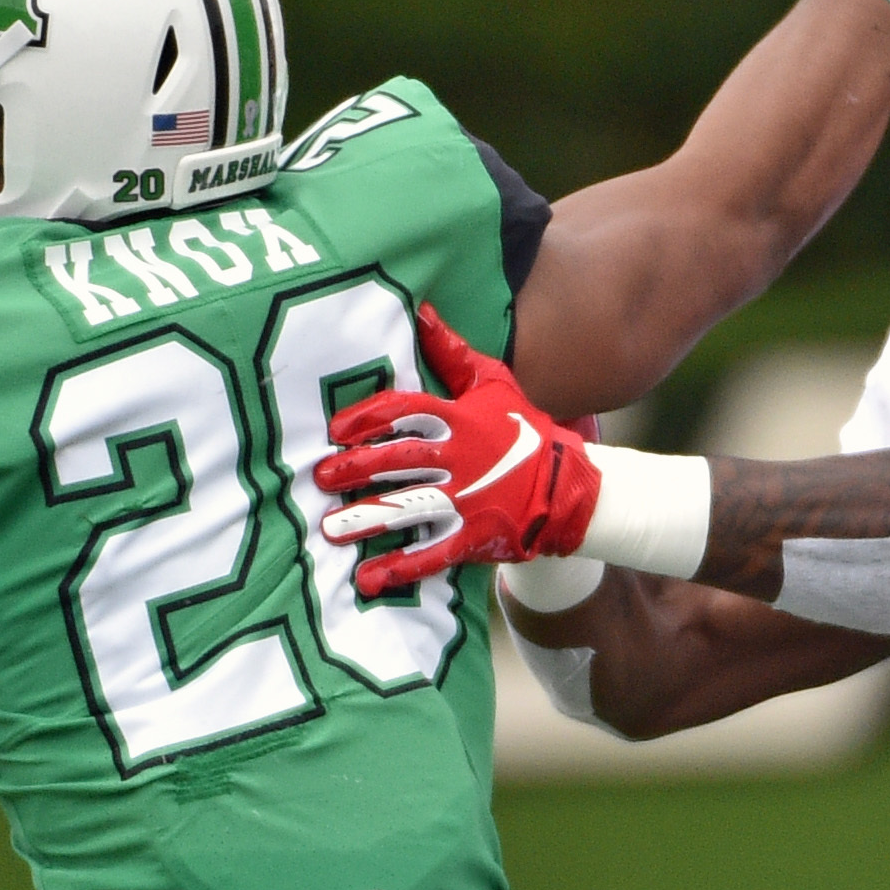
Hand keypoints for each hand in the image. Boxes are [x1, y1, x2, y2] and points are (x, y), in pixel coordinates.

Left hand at [314, 304, 604, 599]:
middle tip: (321, 478)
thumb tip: (423, 311)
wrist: (567, 485)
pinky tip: (367, 578)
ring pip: (409, 509)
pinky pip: (432, 553)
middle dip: (356, 470)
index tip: (336, 430)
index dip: (368, 419)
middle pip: (398, 461)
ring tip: (331, 529)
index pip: (406, 413)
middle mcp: (459, 460)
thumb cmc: (523, 430)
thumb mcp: (494, 383)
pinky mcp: (475, 537)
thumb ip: (453, 352)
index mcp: (459, 421)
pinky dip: (400, 567)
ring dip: (368, 520)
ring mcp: (467, 500)